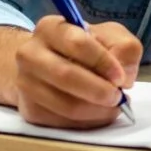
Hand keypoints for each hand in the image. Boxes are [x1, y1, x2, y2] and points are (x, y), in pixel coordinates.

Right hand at [15, 17, 142, 128]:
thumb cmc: (86, 48)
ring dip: (96, 110)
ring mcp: (26, 83)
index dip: (102, 62)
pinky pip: (62, 122)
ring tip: (112, 106)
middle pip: (66, 75)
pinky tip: (98, 113)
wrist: (51, 65)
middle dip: (98, 90)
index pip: (77, 43)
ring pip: (64, 104)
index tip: (120, 76)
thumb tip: (123, 78)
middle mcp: (30, 54)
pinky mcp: (29, 110)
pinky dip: (86, 122)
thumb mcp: (110, 36)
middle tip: (118, 97)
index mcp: (50, 28)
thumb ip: (124, 48)